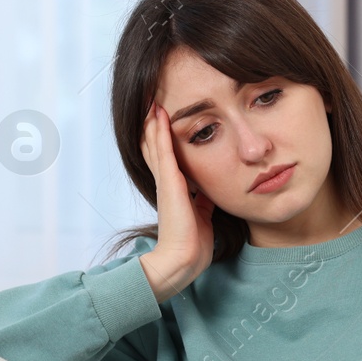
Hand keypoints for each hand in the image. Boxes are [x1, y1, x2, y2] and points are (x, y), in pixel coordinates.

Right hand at [139, 101, 215, 300]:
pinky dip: (160, 131)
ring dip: (153, 121)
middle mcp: (166, 183)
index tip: (163, 119)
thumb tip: (210, 192)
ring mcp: (166, 181)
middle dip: (153, 126)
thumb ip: (203, 201)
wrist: (183, 259)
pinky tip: (158, 114)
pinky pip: (163, 151)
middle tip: (151, 102)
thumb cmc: (193, 243)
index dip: (162, 139)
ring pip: (155, 144)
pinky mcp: (169, 182)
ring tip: (151, 100)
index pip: (166, 158)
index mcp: (174, 191)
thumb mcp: (203, 215)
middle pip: (155, 147)